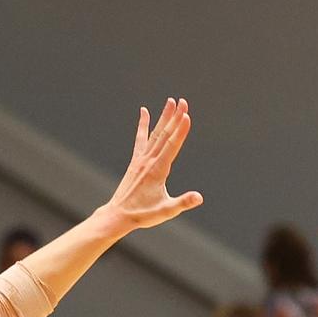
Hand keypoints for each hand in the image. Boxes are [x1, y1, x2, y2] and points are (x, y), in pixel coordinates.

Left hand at [100, 98, 202, 232]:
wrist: (118, 215)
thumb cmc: (143, 214)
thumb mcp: (165, 211)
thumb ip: (182, 203)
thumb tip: (199, 197)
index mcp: (157, 170)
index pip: (172, 146)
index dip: (180, 130)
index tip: (187, 115)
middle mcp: (149, 161)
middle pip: (164, 135)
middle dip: (175, 117)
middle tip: (183, 101)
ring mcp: (141, 159)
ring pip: (155, 134)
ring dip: (163, 117)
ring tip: (171, 101)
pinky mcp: (136, 161)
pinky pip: (140, 139)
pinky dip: (143, 125)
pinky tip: (144, 111)